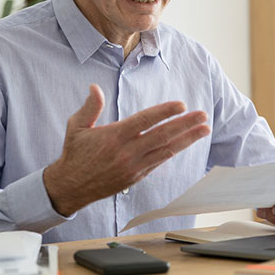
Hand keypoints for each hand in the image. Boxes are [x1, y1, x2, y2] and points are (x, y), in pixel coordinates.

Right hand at [43, 84, 210, 215]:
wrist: (70, 187)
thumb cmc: (74, 153)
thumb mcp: (76, 126)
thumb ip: (90, 107)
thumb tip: (95, 87)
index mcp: (114, 136)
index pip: (144, 121)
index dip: (164, 112)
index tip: (181, 105)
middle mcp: (127, 152)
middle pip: (162, 135)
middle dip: (185, 124)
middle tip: (203, 115)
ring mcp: (133, 166)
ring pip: (166, 150)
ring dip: (187, 139)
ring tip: (204, 129)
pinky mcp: (136, 177)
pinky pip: (159, 162)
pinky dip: (173, 151)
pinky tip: (186, 143)